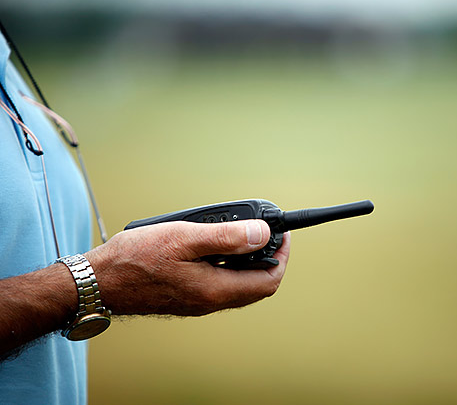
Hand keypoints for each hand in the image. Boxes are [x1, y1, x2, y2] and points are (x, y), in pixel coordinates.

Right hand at [85, 220, 289, 315]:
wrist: (98, 282)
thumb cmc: (134, 260)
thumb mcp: (184, 238)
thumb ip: (227, 237)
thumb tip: (262, 234)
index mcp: (215, 289)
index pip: (268, 280)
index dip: (282, 256)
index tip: (282, 235)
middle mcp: (210, 300)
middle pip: (256, 285)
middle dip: (268, 257)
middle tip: (266, 233)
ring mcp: (199, 300)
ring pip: (239, 283)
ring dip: (248, 261)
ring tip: (242, 234)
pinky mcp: (187, 296)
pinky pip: (220, 283)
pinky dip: (228, 265)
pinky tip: (215, 246)